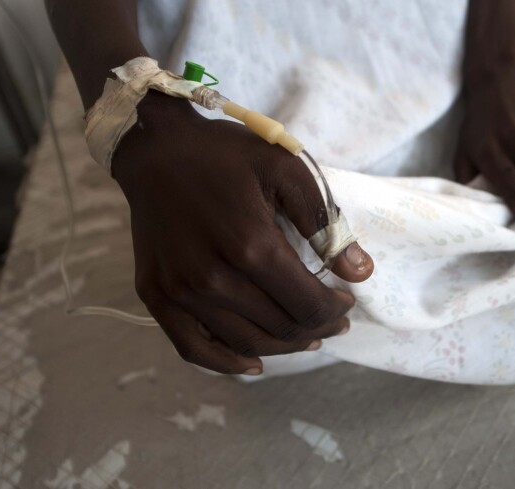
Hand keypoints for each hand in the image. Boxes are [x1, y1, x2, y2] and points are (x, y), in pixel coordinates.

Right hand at [112, 91, 373, 374]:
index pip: (307, 304)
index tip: (346, 301)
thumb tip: (360, 272)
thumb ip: (325, 221)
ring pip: (244, 343)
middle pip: (280, 328)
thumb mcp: (284, 167)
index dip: (334, 309)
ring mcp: (180, 291)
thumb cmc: (223, 155)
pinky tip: (252, 364)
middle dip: (316, 328)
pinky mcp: (156, 296)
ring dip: (282, 347)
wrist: (154, 149)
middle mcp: (212, 277)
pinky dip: (226, 364)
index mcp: (250, 244)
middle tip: (332, 320)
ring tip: (304, 337)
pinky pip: (193, 348)